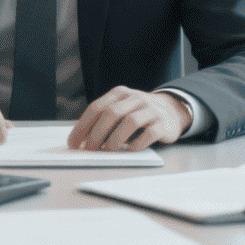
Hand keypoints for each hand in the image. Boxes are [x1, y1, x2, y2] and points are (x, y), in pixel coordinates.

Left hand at [66, 88, 191, 151]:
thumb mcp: (121, 108)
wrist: (171, 110)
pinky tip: (130, 150)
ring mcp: (150, 110)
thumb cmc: (138, 113)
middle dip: (96, 134)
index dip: (82, 126)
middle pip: (111, 113)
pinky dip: (137, 144)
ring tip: (109, 151)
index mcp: (120, 93)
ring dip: (116, 139)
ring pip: (130, 122)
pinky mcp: (163, 124)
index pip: (96, 108)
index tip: (73, 143)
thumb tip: (82, 141)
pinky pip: (149, 134)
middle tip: (89, 150)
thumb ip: (104, 119)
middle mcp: (135, 98)